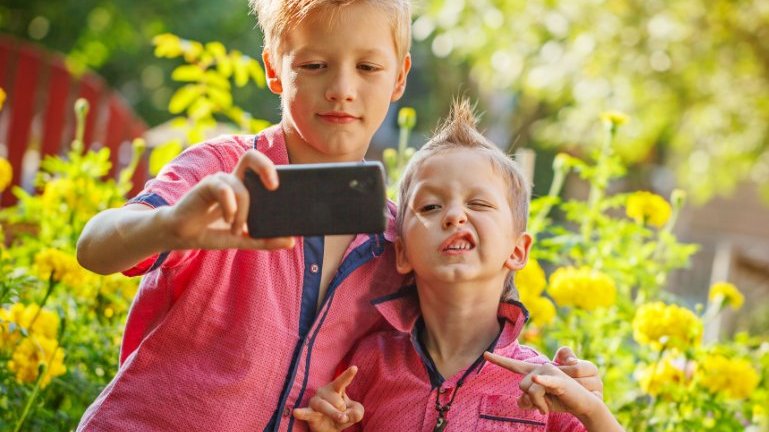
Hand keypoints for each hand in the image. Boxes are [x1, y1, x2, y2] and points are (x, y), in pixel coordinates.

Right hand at [165, 149, 294, 250]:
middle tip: (274, 187)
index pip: (263, 169)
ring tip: (236, 229)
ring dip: (243, 212)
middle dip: (266, 166)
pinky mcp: (206, 185)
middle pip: (251, 157)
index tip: (284, 189)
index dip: (275, 172)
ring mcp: (219, 181)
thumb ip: (265, 240)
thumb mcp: (243, 239)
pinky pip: (224, 188)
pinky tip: (229, 220)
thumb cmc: (212, 232)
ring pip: (241, 188)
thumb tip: (291, 242)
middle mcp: (232, 180)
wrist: (180, 235)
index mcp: (244, 188)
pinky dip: (230, 205)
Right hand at [293, 366, 363, 431]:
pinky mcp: (309, 413)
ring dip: (334, 413)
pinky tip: (296, 412)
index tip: (355, 368)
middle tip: (343, 416)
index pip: (342, 381)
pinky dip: (301, 413)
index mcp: (336, 389)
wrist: (329, 429)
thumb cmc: (342, 414)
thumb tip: (348, 415)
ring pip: (324, 406)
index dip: (348, 375)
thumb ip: (357, 412)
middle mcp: (324, 392)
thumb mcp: (355, 413)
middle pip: (336, 399)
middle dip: (343, 409)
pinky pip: (305, 412)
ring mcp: (315, 402)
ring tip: (342, 418)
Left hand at [484, 352, 601, 416]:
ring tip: (548, 408)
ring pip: (530, 391)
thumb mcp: (541, 403)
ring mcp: (549, 372)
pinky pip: (543, 383)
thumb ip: (528, 401)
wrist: (583, 404)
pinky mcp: (558, 381)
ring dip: (538, 405)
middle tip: (543, 408)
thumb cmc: (560, 401)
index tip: (485, 354)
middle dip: (530, 401)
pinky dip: (540, 383)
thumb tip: (520, 401)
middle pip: (521, 386)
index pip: (514, 366)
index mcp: (534, 373)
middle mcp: (540, 368)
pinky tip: (537, 380)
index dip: (499, 360)